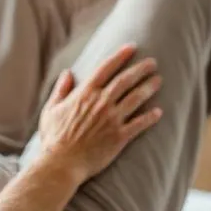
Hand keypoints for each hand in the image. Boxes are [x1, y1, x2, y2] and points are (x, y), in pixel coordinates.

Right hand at [37, 44, 162, 178]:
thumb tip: (67, 73)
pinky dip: (150, 117)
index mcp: (84, 94)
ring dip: (149, 87)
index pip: (106, 68)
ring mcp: (112, 120)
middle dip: (141, 69)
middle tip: (152, 62)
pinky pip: (140, 124)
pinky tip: (159, 112)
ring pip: (136, 98)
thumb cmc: (54, 138)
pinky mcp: (120, 137)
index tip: (131, 47)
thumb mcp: (51, 110)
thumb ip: (60, 90)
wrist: (61, 164)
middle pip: (126, 80)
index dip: (120, 56)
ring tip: (158, 80)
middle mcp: (101, 103)